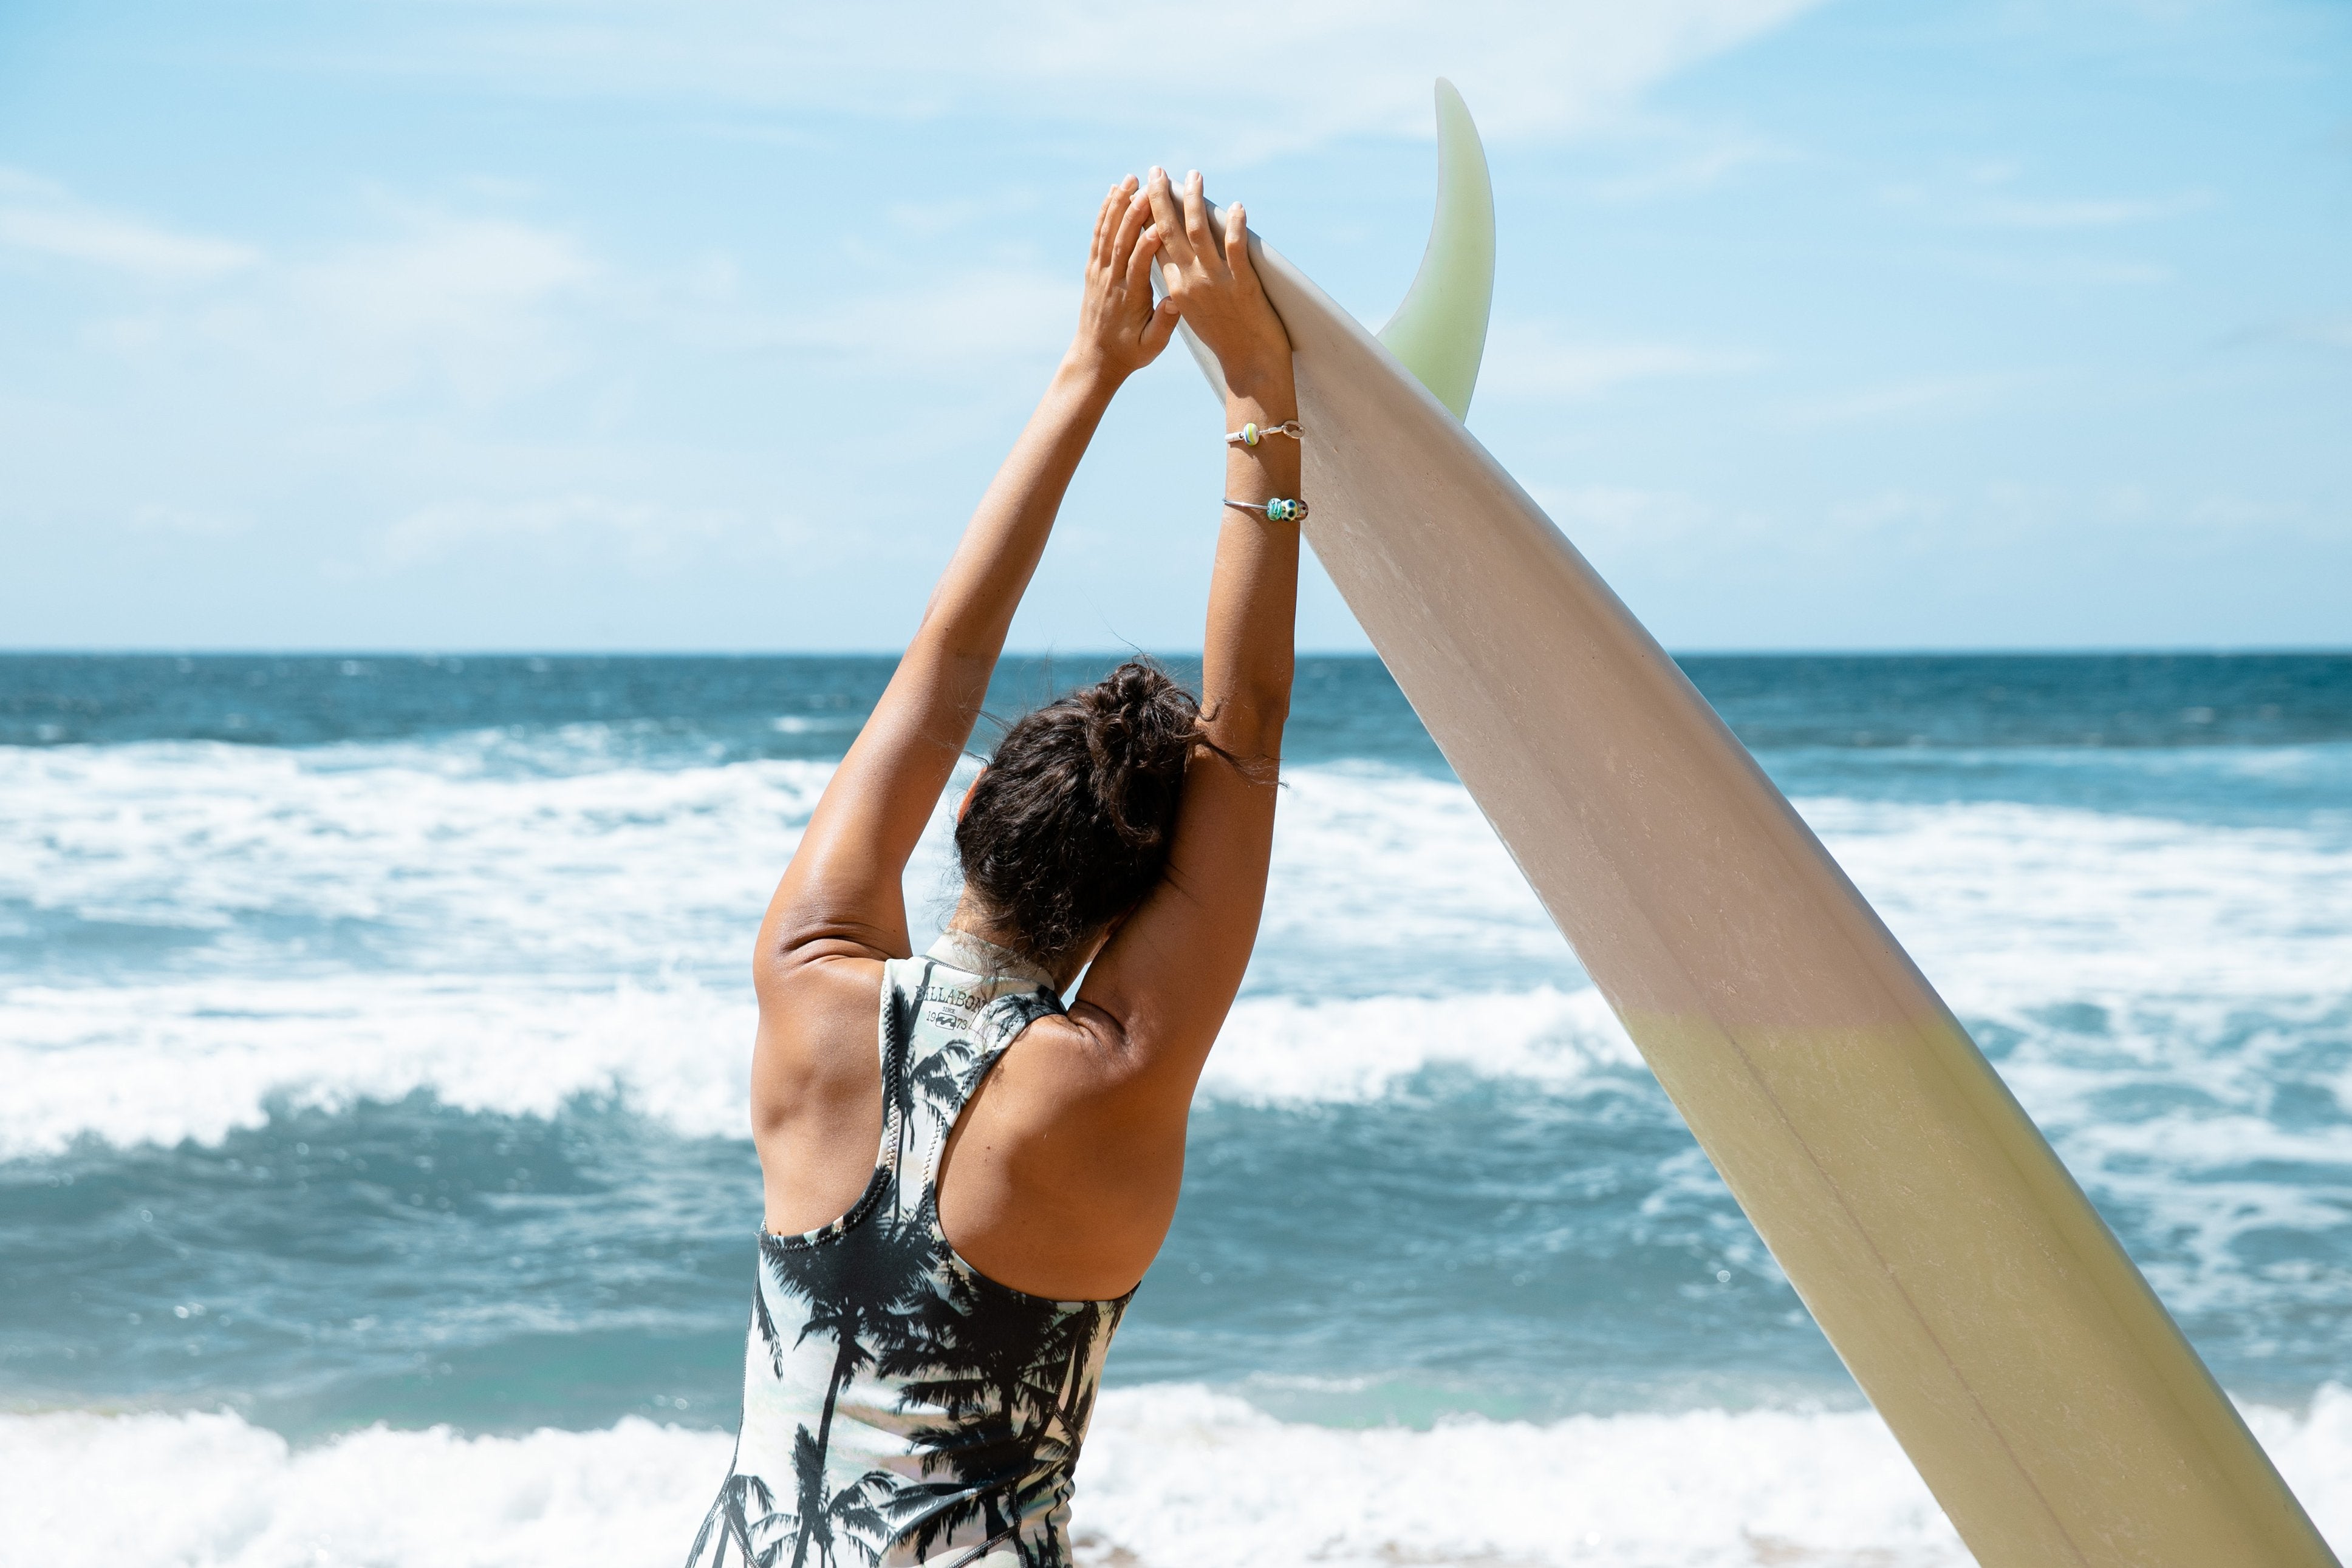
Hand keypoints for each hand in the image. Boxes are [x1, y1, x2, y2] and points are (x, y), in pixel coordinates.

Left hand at [1066, 177, 1180, 385]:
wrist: (1095, 359)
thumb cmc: (1130, 353)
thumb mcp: (1151, 346)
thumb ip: (1164, 325)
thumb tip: (1175, 302)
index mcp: (1130, 298)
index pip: (1138, 265)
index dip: (1148, 243)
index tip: (1161, 223)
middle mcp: (1111, 281)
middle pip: (1121, 241)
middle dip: (1133, 213)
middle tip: (1148, 187)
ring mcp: (1099, 273)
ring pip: (1107, 233)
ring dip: (1117, 204)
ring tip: (1131, 179)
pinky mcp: (1093, 270)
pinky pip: (1097, 236)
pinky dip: (1104, 213)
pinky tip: (1113, 192)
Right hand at [1143, 168, 1293, 400]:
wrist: (1250, 368)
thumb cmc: (1225, 344)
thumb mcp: (1191, 318)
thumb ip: (1179, 292)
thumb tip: (1173, 270)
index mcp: (1175, 288)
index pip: (1153, 244)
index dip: (1147, 215)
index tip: (1142, 192)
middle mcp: (1189, 281)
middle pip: (1168, 230)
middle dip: (1159, 197)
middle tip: (1156, 172)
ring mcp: (1214, 282)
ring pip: (1198, 230)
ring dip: (1194, 199)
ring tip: (1193, 175)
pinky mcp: (1242, 284)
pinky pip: (1235, 245)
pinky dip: (1235, 223)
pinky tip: (1236, 206)